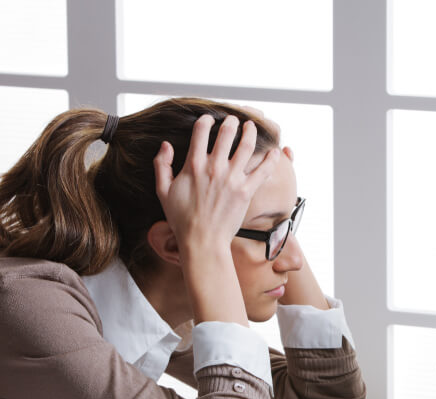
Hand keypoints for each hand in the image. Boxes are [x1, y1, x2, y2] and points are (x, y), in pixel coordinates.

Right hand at [153, 114, 279, 255]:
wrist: (202, 241)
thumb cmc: (182, 219)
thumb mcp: (163, 191)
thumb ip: (162, 165)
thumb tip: (165, 145)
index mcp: (193, 165)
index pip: (201, 131)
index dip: (206, 121)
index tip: (209, 119)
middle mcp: (214, 168)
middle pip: (227, 133)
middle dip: (232, 122)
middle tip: (235, 119)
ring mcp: (232, 179)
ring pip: (246, 146)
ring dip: (250, 132)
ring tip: (252, 126)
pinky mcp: (246, 191)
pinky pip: (262, 171)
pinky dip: (270, 159)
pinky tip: (274, 152)